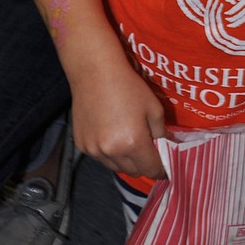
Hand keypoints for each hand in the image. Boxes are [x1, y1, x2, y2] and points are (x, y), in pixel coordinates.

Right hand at [72, 65, 166, 179]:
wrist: (95, 72)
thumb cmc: (127, 86)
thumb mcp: (154, 107)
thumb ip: (161, 132)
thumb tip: (164, 147)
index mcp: (133, 142)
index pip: (151, 170)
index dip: (160, 170)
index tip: (163, 168)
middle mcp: (112, 151)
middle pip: (133, 171)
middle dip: (143, 165)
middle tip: (147, 151)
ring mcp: (94, 149)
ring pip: (115, 167)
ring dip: (125, 161)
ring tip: (127, 141)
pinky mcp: (81, 144)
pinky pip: (99, 157)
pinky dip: (108, 152)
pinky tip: (109, 133)